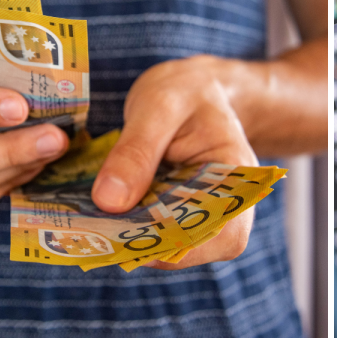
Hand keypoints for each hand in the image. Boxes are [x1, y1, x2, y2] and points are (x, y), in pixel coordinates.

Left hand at [91, 55, 257, 268]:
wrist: (191, 89)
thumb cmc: (185, 91)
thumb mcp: (157, 107)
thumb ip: (136, 151)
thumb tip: (109, 203)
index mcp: (238, 175)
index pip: (225, 233)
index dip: (182, 245)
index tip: (133, 236)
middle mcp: (227, 203)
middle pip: (196, 247)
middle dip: (147, 243)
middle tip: (100, 226)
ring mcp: (202, 213)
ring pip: (172, 247)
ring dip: (133, 238)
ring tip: (98, 217)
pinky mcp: (178, 214)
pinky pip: (156, 233)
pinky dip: (130, 227)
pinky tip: (107, 210)